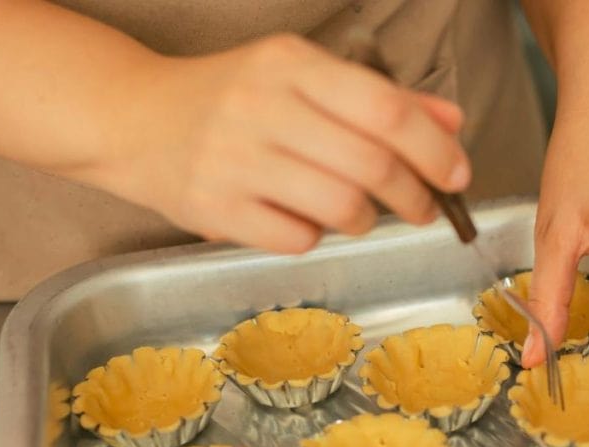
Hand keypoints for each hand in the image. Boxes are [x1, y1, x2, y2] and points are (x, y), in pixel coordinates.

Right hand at [100, 34, 469, 251]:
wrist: (132, 118)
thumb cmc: (231, 98)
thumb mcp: (303, 78)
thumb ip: (379, 99)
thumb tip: (452, 125)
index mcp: (290, 64)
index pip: (385, 109)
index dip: (434, 149)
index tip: (457, 175)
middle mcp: (262, 107)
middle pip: (371, 165)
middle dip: (416, 196)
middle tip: (425, 207)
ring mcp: (234, 160)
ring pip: (341, 208)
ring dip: (368, 220)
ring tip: (361, 214)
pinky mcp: (213, 208)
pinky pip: (297, 239)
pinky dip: (317, 237)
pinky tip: (307, 220)